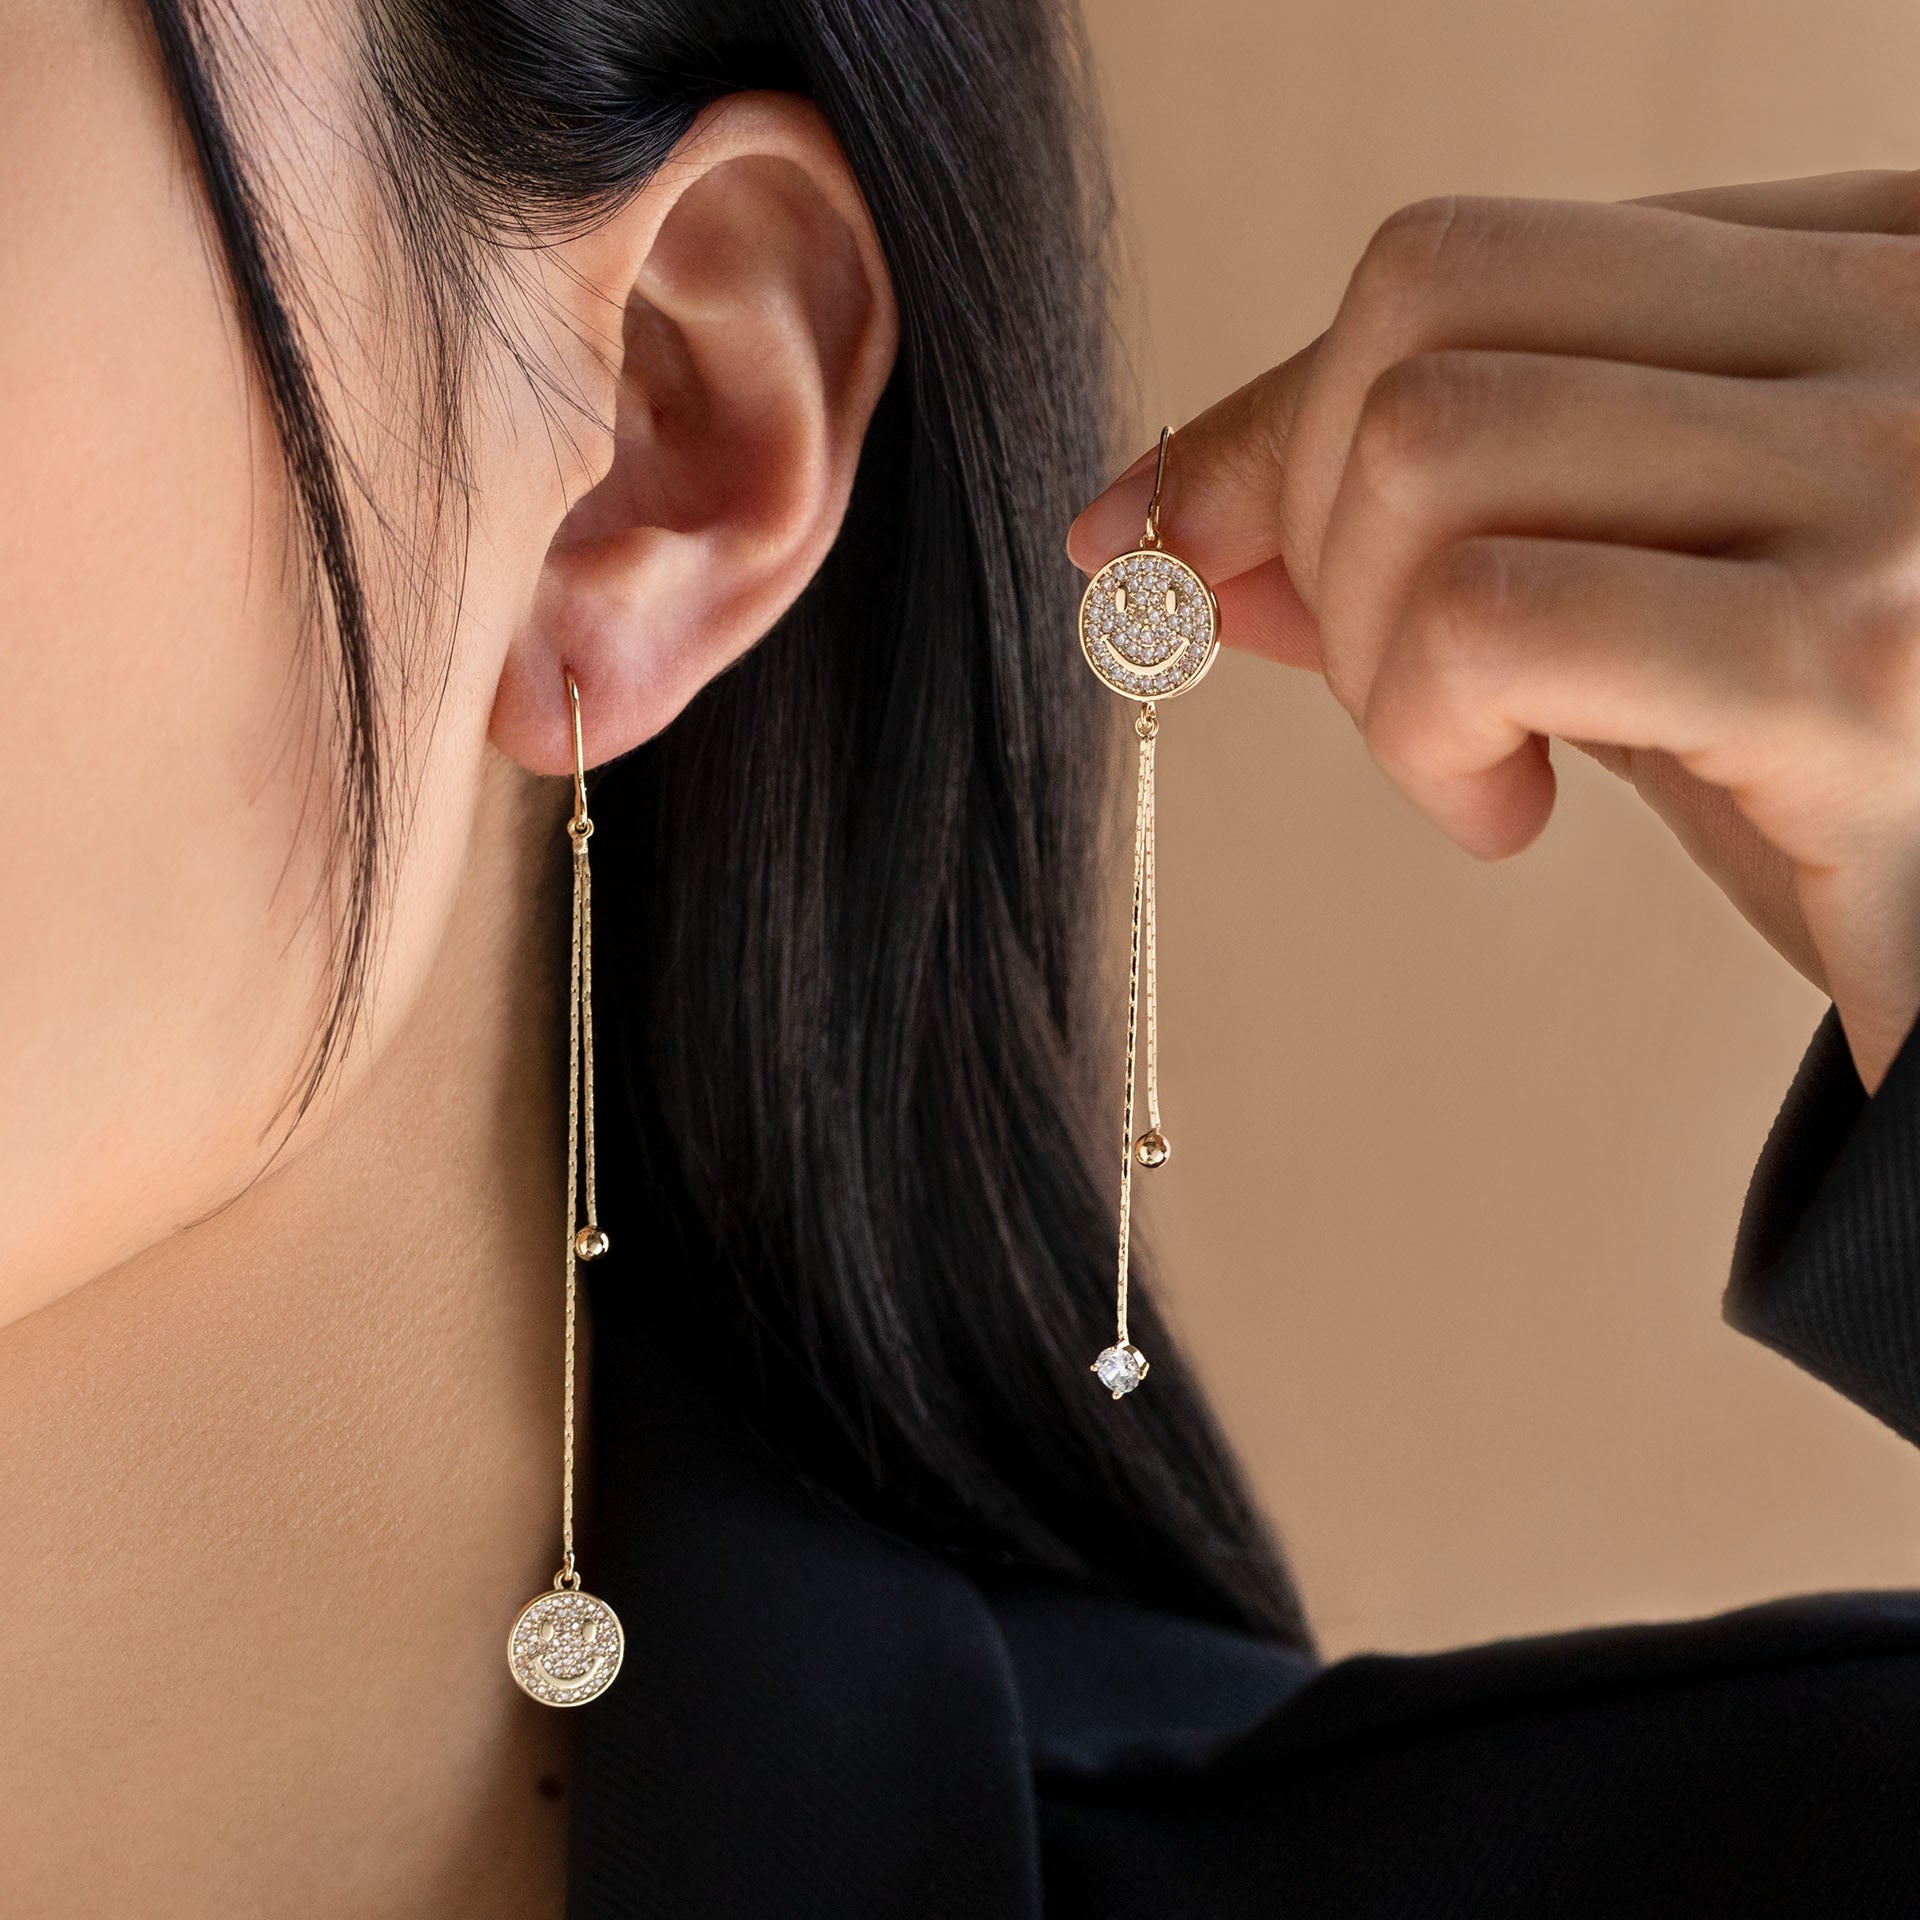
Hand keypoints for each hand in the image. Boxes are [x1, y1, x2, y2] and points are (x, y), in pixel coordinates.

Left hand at [1069, 172, 1919, 1091]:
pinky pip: (1492, 623)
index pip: (1473, 263)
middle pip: (1427, 315)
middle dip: (1309, 520)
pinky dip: (1426, 731)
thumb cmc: (1844, 787)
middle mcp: (1900, 327)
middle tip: (1389, 685)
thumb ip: (1447, 535)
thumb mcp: (1638, 611)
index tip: (1177, 545)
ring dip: (1371, 647)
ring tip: (1471, 768)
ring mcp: (1891, 481)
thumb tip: (1173, 530)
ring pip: (1430, 448)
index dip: (1282, 412)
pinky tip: (1506, 814)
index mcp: (1859, 274)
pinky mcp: (1852, 667)